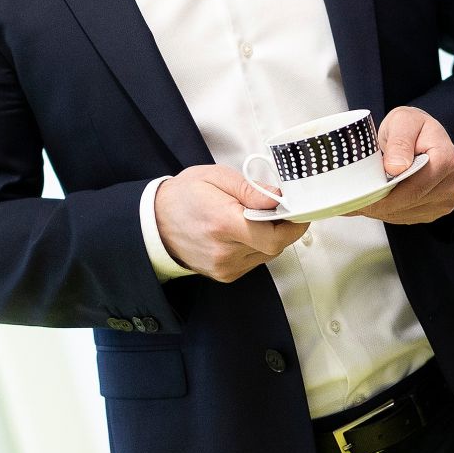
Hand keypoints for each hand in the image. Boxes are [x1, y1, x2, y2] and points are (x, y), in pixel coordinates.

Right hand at [154, 165, 308, 282]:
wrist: (154, 223)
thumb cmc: (186, 195)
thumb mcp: (218, 177)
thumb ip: (251, 189)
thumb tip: (280, 197)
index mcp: (223, 224)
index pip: (273, 236)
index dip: (293, 224)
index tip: (299, 209)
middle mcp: (225, 252)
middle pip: (274, 246)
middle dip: (284, 227)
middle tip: (281, 207)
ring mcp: (224, 267)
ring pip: (268, 254)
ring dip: (272, 236)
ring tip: (259, 217)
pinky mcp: (225, 275)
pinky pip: (255, 261)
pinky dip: (259, 246)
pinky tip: (247, 231)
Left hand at [355, 107, 453, 225]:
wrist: (419, 134)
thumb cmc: (411, 126)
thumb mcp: (402, 121)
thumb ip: (400, 141)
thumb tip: (396, 168)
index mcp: (447, 159)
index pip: (414, 188)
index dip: (386, 196)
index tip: (363, 197)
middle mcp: (452, 182)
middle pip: (410, 203)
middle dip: (380, 204)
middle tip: (353, 202)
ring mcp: (446, 199)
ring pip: (406, 214)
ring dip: (382, 210)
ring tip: (363, 198)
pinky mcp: (436, 209)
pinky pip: (408, 217)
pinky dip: (389, 212)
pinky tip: (378, 200)